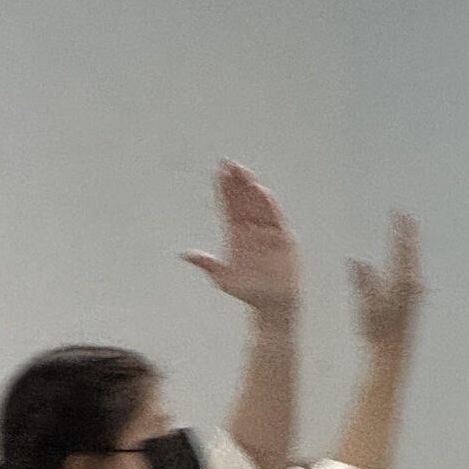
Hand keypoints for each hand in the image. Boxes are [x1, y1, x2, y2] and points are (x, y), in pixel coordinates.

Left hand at [183, 161, 298, 319]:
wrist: (270, 304)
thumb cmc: (246, 291)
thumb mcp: (222, 278)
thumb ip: (207, 264)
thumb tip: (185, 254)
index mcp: (235, 235)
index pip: (228, 206)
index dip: (224, 189)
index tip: (219, 172)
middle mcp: (251, 229)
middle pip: (242, 200)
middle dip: (236, 182)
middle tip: (229, 163)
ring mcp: (267, 232)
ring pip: (258, 205)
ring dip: (251, 189)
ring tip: (244, 173)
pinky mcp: (282, 238)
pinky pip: (274, 218)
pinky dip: (268, 205)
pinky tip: (261, 192)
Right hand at [351, 212, 421, 350]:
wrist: (390, 357)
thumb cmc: (377, 334)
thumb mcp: (366, 305)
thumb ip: (363, 281)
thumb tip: (357, 260)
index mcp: (402, 281)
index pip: (402, 248)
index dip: (400, 228)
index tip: (398, 211)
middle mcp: (411, 285)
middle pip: (411, 252)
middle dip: (408, 233)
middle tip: (405, 216)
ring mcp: (413, 294)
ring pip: (412, 263)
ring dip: (407, 247)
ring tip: (405, 233)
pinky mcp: (410, 302)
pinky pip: (409, 273)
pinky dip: (405, 262)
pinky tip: (401, 263)